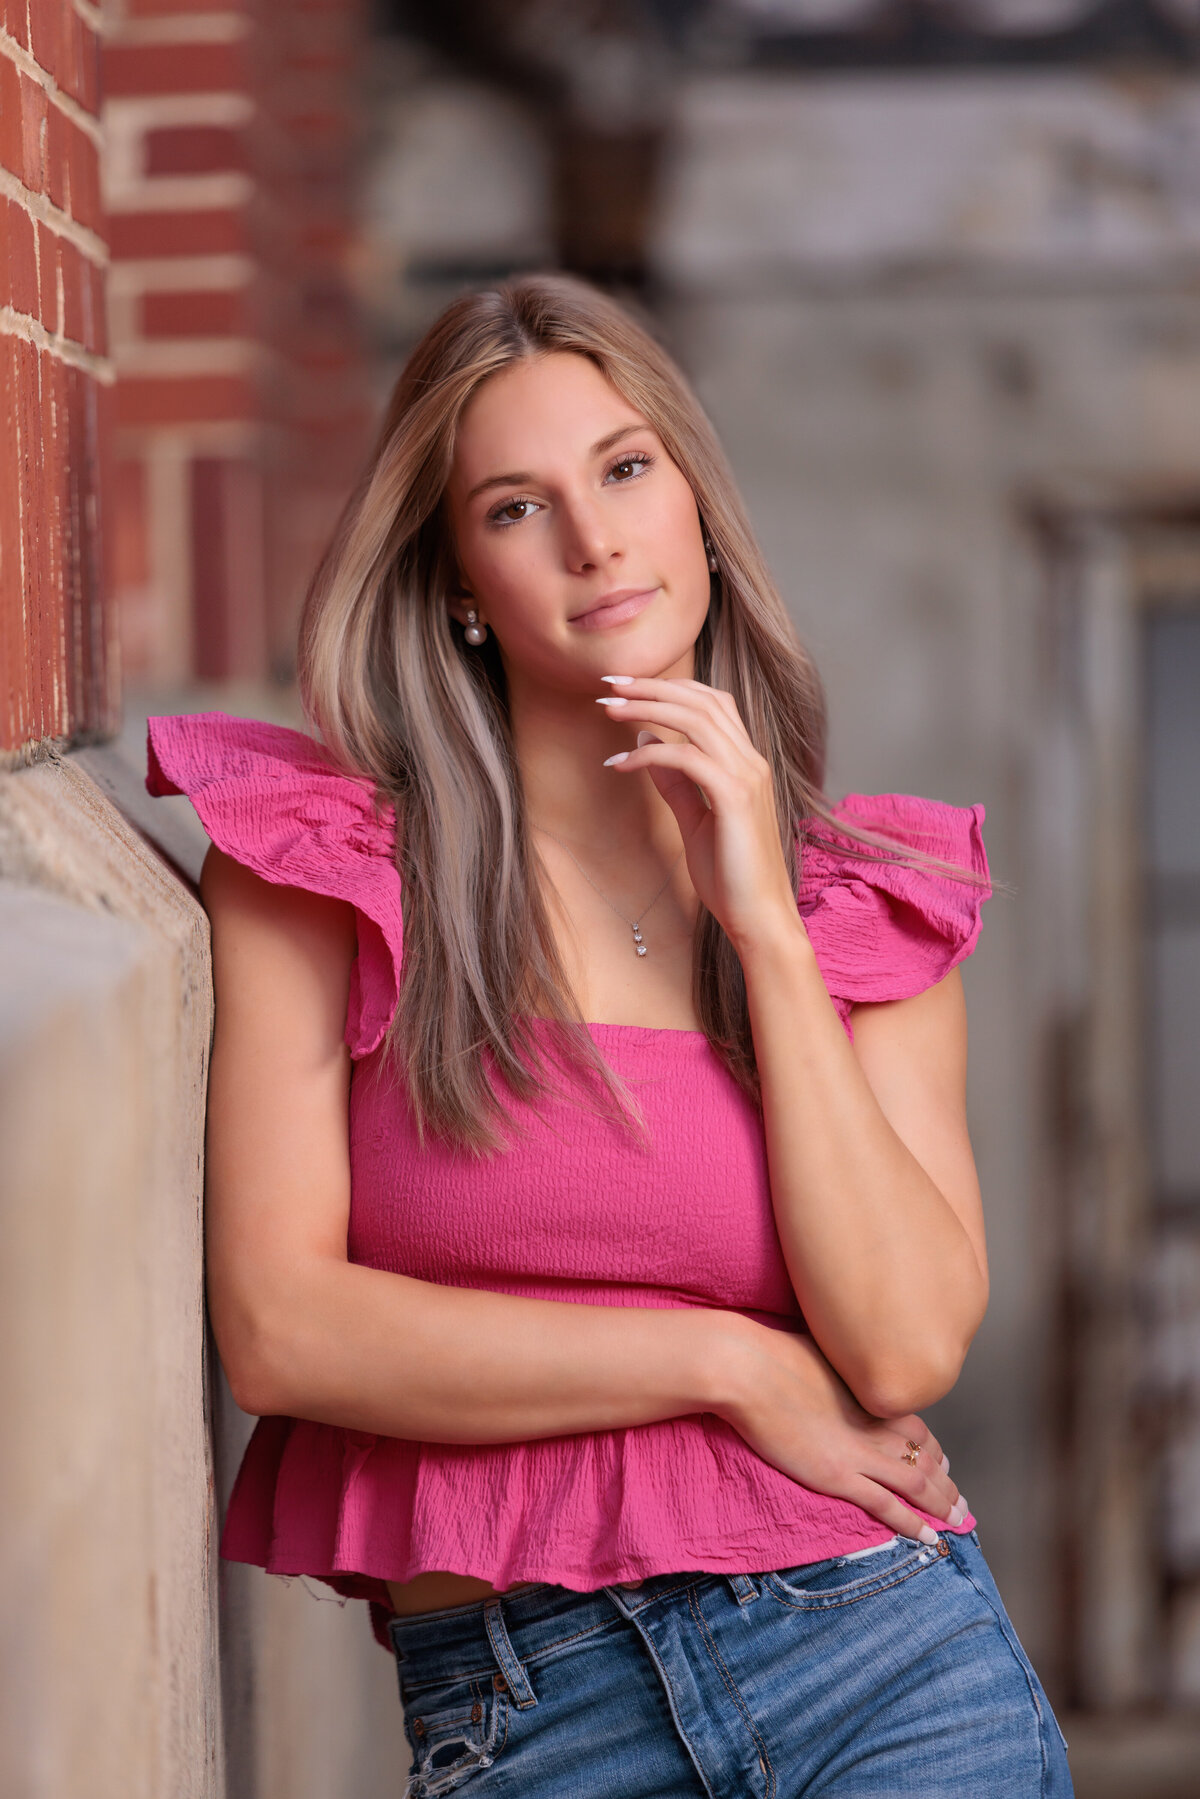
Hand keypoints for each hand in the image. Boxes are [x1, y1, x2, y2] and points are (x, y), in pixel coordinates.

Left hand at [598, 676, 797, 949]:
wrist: (760, 918)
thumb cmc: (731, 876)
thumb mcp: (696, 820)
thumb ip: (675, 781)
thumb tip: (646, 741)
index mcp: (746, 763)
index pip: (712, 703)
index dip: (670, 687)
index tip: (626, 688)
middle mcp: (751, 762)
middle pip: (701, 700)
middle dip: (652, 687)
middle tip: (609, 686)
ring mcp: (747, 777)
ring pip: (695, 720)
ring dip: (647, 708)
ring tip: (609, 710)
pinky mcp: (735, 798)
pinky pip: (687, 758)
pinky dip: (650, 755)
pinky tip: (620, 764)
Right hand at [712, 1316, 966, 1542]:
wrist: (749, 1369)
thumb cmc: (774, 1354)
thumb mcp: (819, 1354)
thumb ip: (838, 1370)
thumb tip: (833, 1369)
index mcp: (872, 1394)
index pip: (919, 1430)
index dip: (935, 1452)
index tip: (942, 1464)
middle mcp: (876, 1424)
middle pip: (926, 1459)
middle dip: (948, 1484)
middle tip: (961, 1502)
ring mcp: (860, 1451)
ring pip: (918, 1484)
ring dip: (942, 1505)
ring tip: (958, 1521)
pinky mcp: (839, 1476)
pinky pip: (887, 1506)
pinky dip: (913, 1523)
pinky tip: (929, 1537)